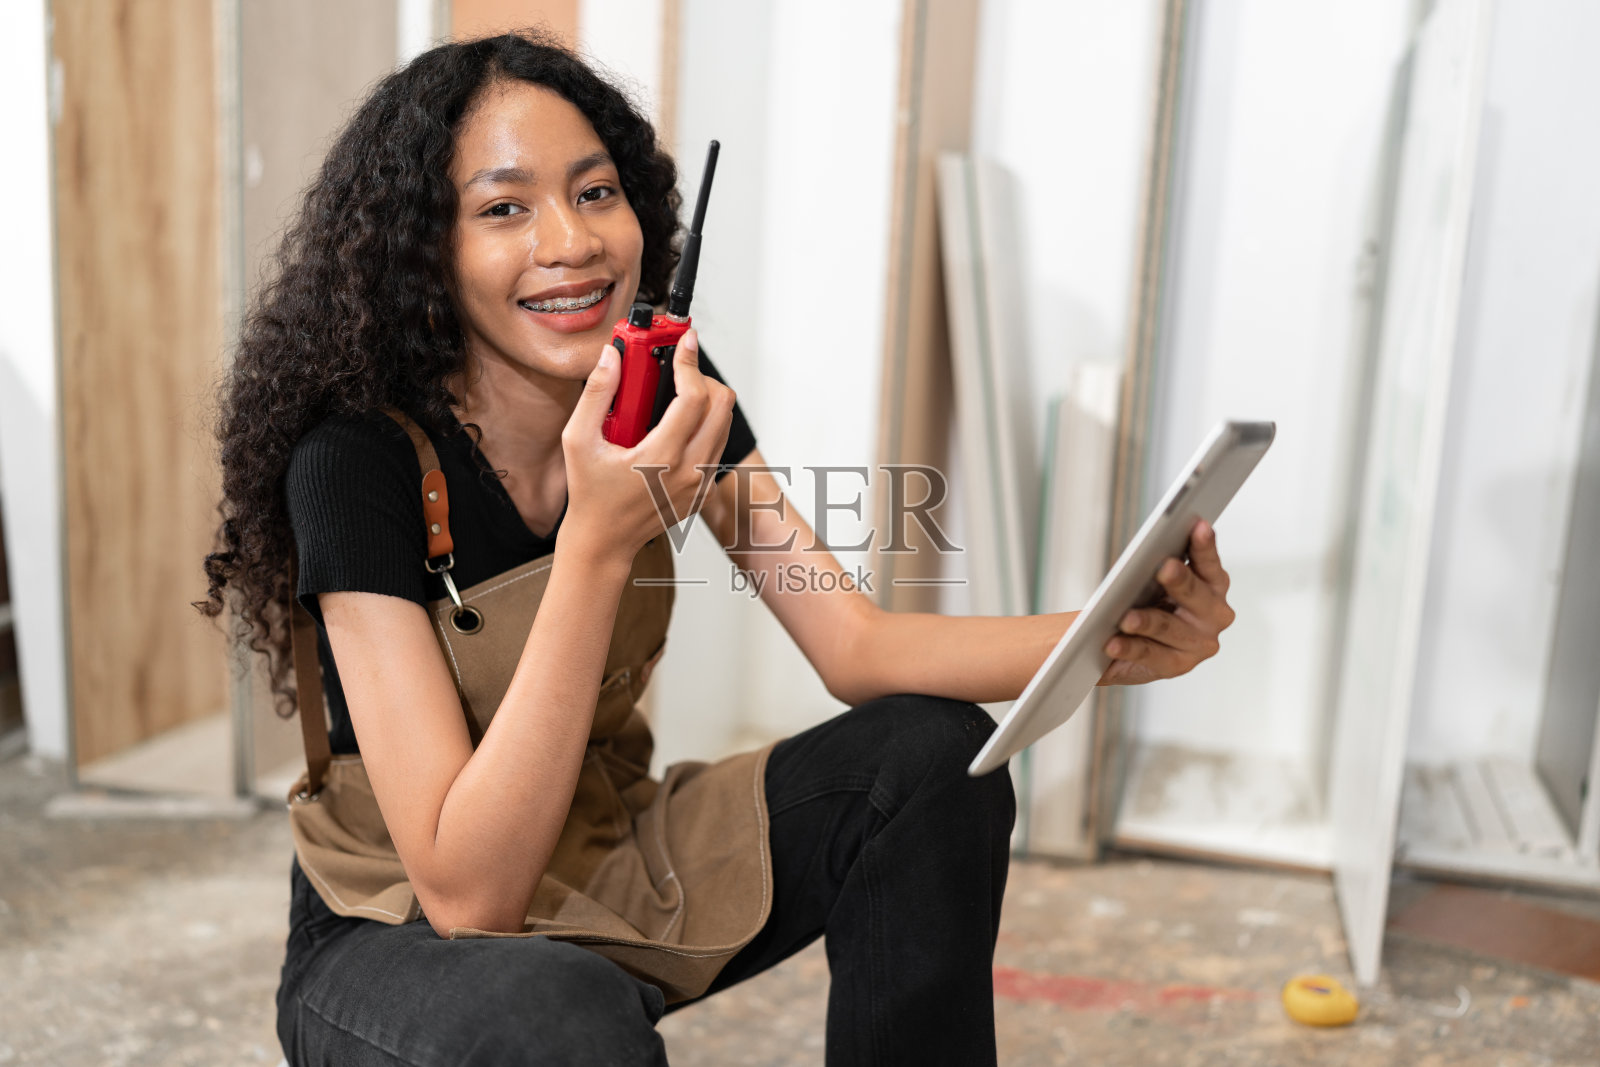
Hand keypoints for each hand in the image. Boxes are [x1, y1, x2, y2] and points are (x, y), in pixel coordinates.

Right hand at [560, 327, 734, 562]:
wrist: (603, 542)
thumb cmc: (590, 496)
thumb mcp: (578, 441)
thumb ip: (597, 394)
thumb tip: (612, 357)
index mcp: (661, 458)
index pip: (694, 398)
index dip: (690, 362)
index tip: (684, 343)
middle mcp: (689, 471)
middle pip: (722, 406)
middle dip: (702, 378)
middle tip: (678, 370)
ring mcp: (700, 483)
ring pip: (724, 424)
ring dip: (706, 401)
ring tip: (674, 395)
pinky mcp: (703, 490)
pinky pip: (717, 445)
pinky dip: (704, 425)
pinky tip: (676, 424)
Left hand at [1099, 519, 1234, 685]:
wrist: (1128, 640)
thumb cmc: (1145, 599)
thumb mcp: (1153, 578)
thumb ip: (1161, 562)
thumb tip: (1150, 549)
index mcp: (1213, 585)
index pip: (1210, 563)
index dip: (1204, 546)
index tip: (1198, 526)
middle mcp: (1214, 614)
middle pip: (1196, 595)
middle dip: (1180, 581)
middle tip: (1164, 568)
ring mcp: (1198, 643)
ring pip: (1170, 628)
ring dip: (1148, 622)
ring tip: (1126, 618)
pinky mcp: (1177, 665)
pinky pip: (1150, 655)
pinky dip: (1130, 648)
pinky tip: (1112, 643)